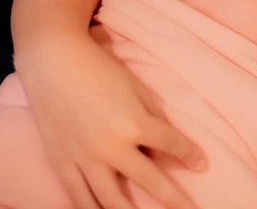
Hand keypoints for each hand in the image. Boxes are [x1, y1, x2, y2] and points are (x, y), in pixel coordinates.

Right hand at [18, 32, 206, 207]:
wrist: (54, 62)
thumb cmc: (100, 70)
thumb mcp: (136, 88)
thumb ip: (153, 117)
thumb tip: (165, 147)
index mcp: (135, 123)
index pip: (173, 145)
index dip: (191, 156)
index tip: (202, 166)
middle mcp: (112, 147)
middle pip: (150, 182)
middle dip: (173, 199)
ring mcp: (84, 158)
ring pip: (111, 201)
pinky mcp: (62, 163)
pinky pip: (79, 197)